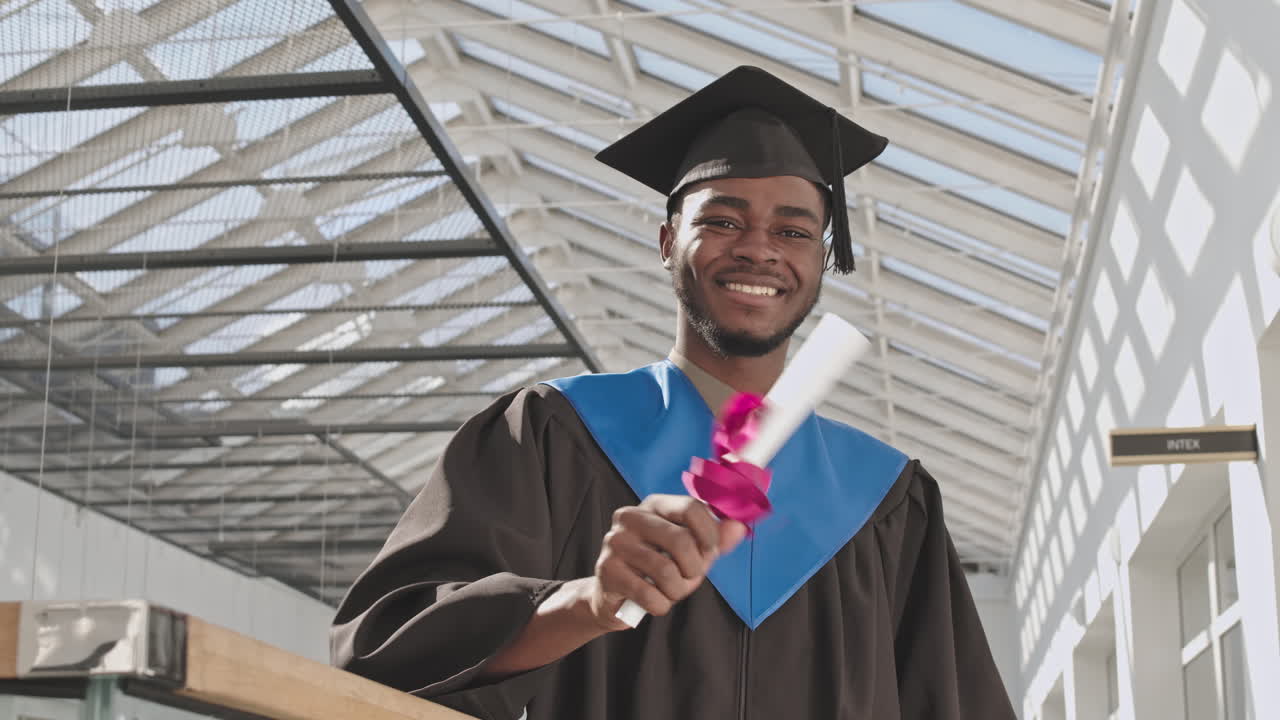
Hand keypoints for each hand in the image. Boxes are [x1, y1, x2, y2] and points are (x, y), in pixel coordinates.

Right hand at [588, 494, 747, 628]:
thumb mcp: (691, 551)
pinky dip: (660, 606)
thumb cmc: (658, 568)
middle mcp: (630, 517)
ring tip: (669, 591)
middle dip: (694, 569)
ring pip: (666, 572)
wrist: (616, 597)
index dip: (709, 534)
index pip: (691, 507)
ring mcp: (615, 542)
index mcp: (654, 504)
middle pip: (680, 540)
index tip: (710, 552)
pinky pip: (649, 595)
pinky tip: (652, 601)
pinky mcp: (606, 570)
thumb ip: (715, 539)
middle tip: (688, 577)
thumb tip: (739, 526)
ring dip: (677, 591)